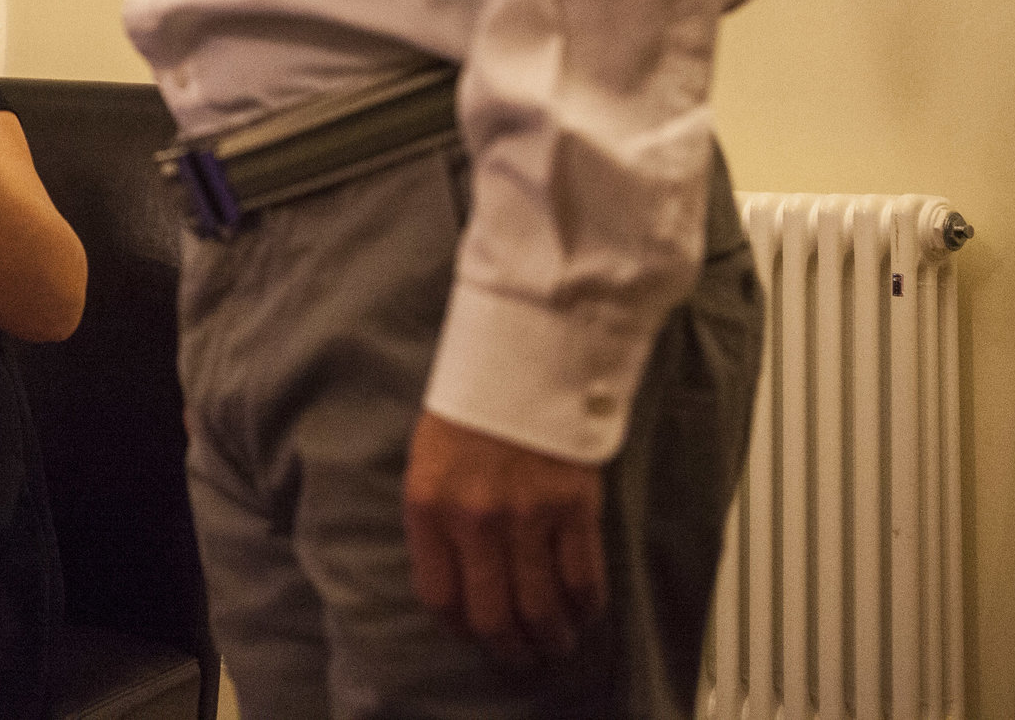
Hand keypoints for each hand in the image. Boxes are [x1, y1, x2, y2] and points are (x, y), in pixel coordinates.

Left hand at [404, 411, 605, 664]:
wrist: (522, 359)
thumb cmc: (471, 409)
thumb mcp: (428, 461)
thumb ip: (436, 521)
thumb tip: (455, 583)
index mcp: (429, 505)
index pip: (440, 597)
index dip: (460, 628)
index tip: (475, 634)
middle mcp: (474, 519)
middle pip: (492, 616)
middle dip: (509, 649)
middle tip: (521, 655)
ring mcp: (527, 515)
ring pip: (540, 607)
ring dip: (550, 638)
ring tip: (555, 643)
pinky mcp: (575, 508)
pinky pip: (583, 579)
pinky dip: (585, 607)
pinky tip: (583, 612)